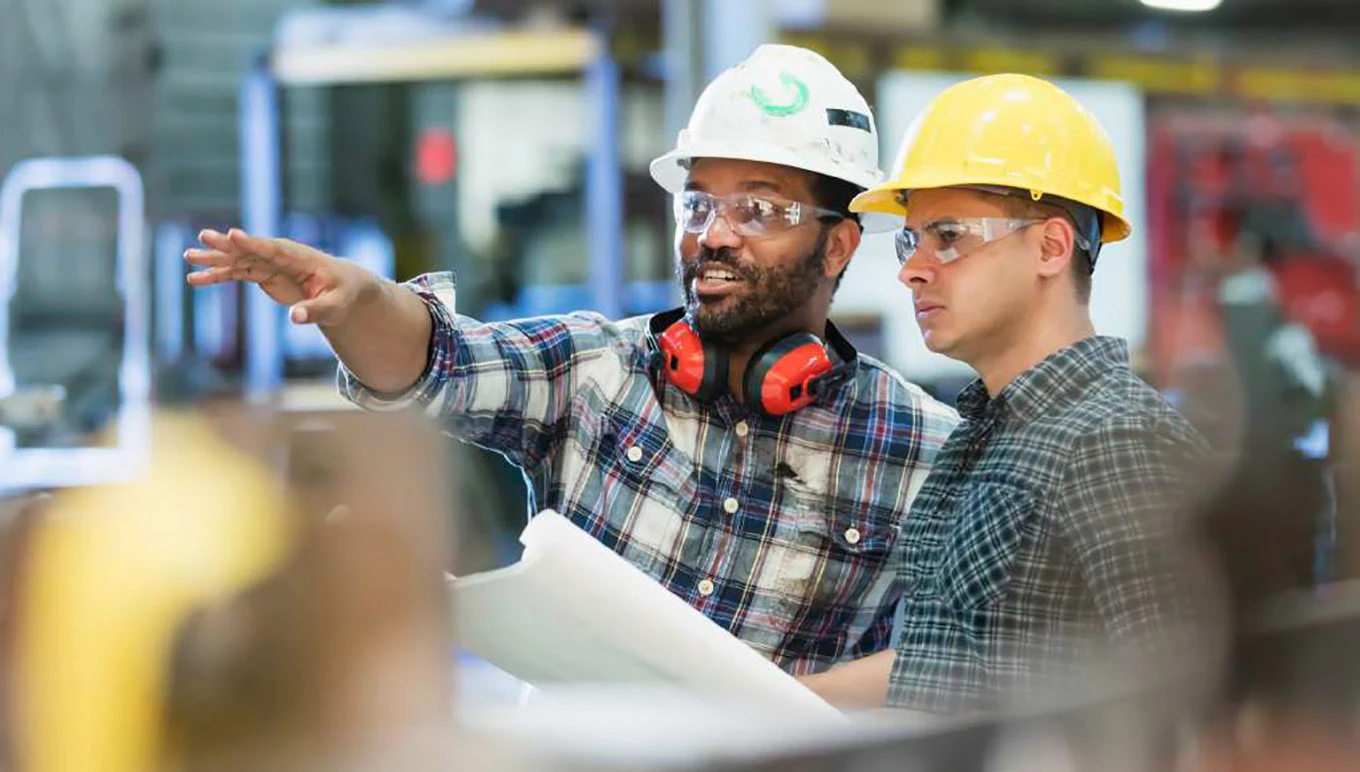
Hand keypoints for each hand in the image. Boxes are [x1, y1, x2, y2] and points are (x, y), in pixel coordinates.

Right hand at [185, 228, 379, 326]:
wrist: (342, 287)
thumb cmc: (342, 294)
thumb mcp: (334, 306)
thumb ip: (315, 311)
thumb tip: (295, 318)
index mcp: (300, 257)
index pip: (273, 248)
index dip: (253, 242)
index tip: (233, 234)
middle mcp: (281, 256)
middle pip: (250, 249)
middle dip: (227, 245)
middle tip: (203, 237)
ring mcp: (269, 263)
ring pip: (237, 260)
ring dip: (215, 260)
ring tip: (188, 258)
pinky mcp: (263, 273)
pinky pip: (235, 273)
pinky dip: (217, 276)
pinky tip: (195, 280)